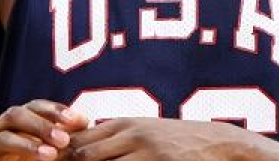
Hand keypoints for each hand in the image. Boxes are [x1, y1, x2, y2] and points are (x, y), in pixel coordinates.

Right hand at [0, 100, 89, 160]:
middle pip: (19, 111)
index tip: (81, 121)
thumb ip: (61, 139)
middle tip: (65, 138)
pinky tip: (41, 155)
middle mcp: (0, 129)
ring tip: (54, 151)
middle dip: (44, 121)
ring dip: (33, 134)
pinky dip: (20, 147)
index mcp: (17, 126)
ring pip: (6, 124)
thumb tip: (85, 121)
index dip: (57, 110)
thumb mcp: (48, 154)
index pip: (35, 107)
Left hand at [66, 117, 257, 160]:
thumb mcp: (143, 129)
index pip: (80, 138)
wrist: (214, 142)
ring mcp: (146, 153)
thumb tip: (82, 143)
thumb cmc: (173, 138)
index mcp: (123, 124)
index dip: (63, 155)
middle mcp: (131, 135)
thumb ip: (115, 136)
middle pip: (85, 154)